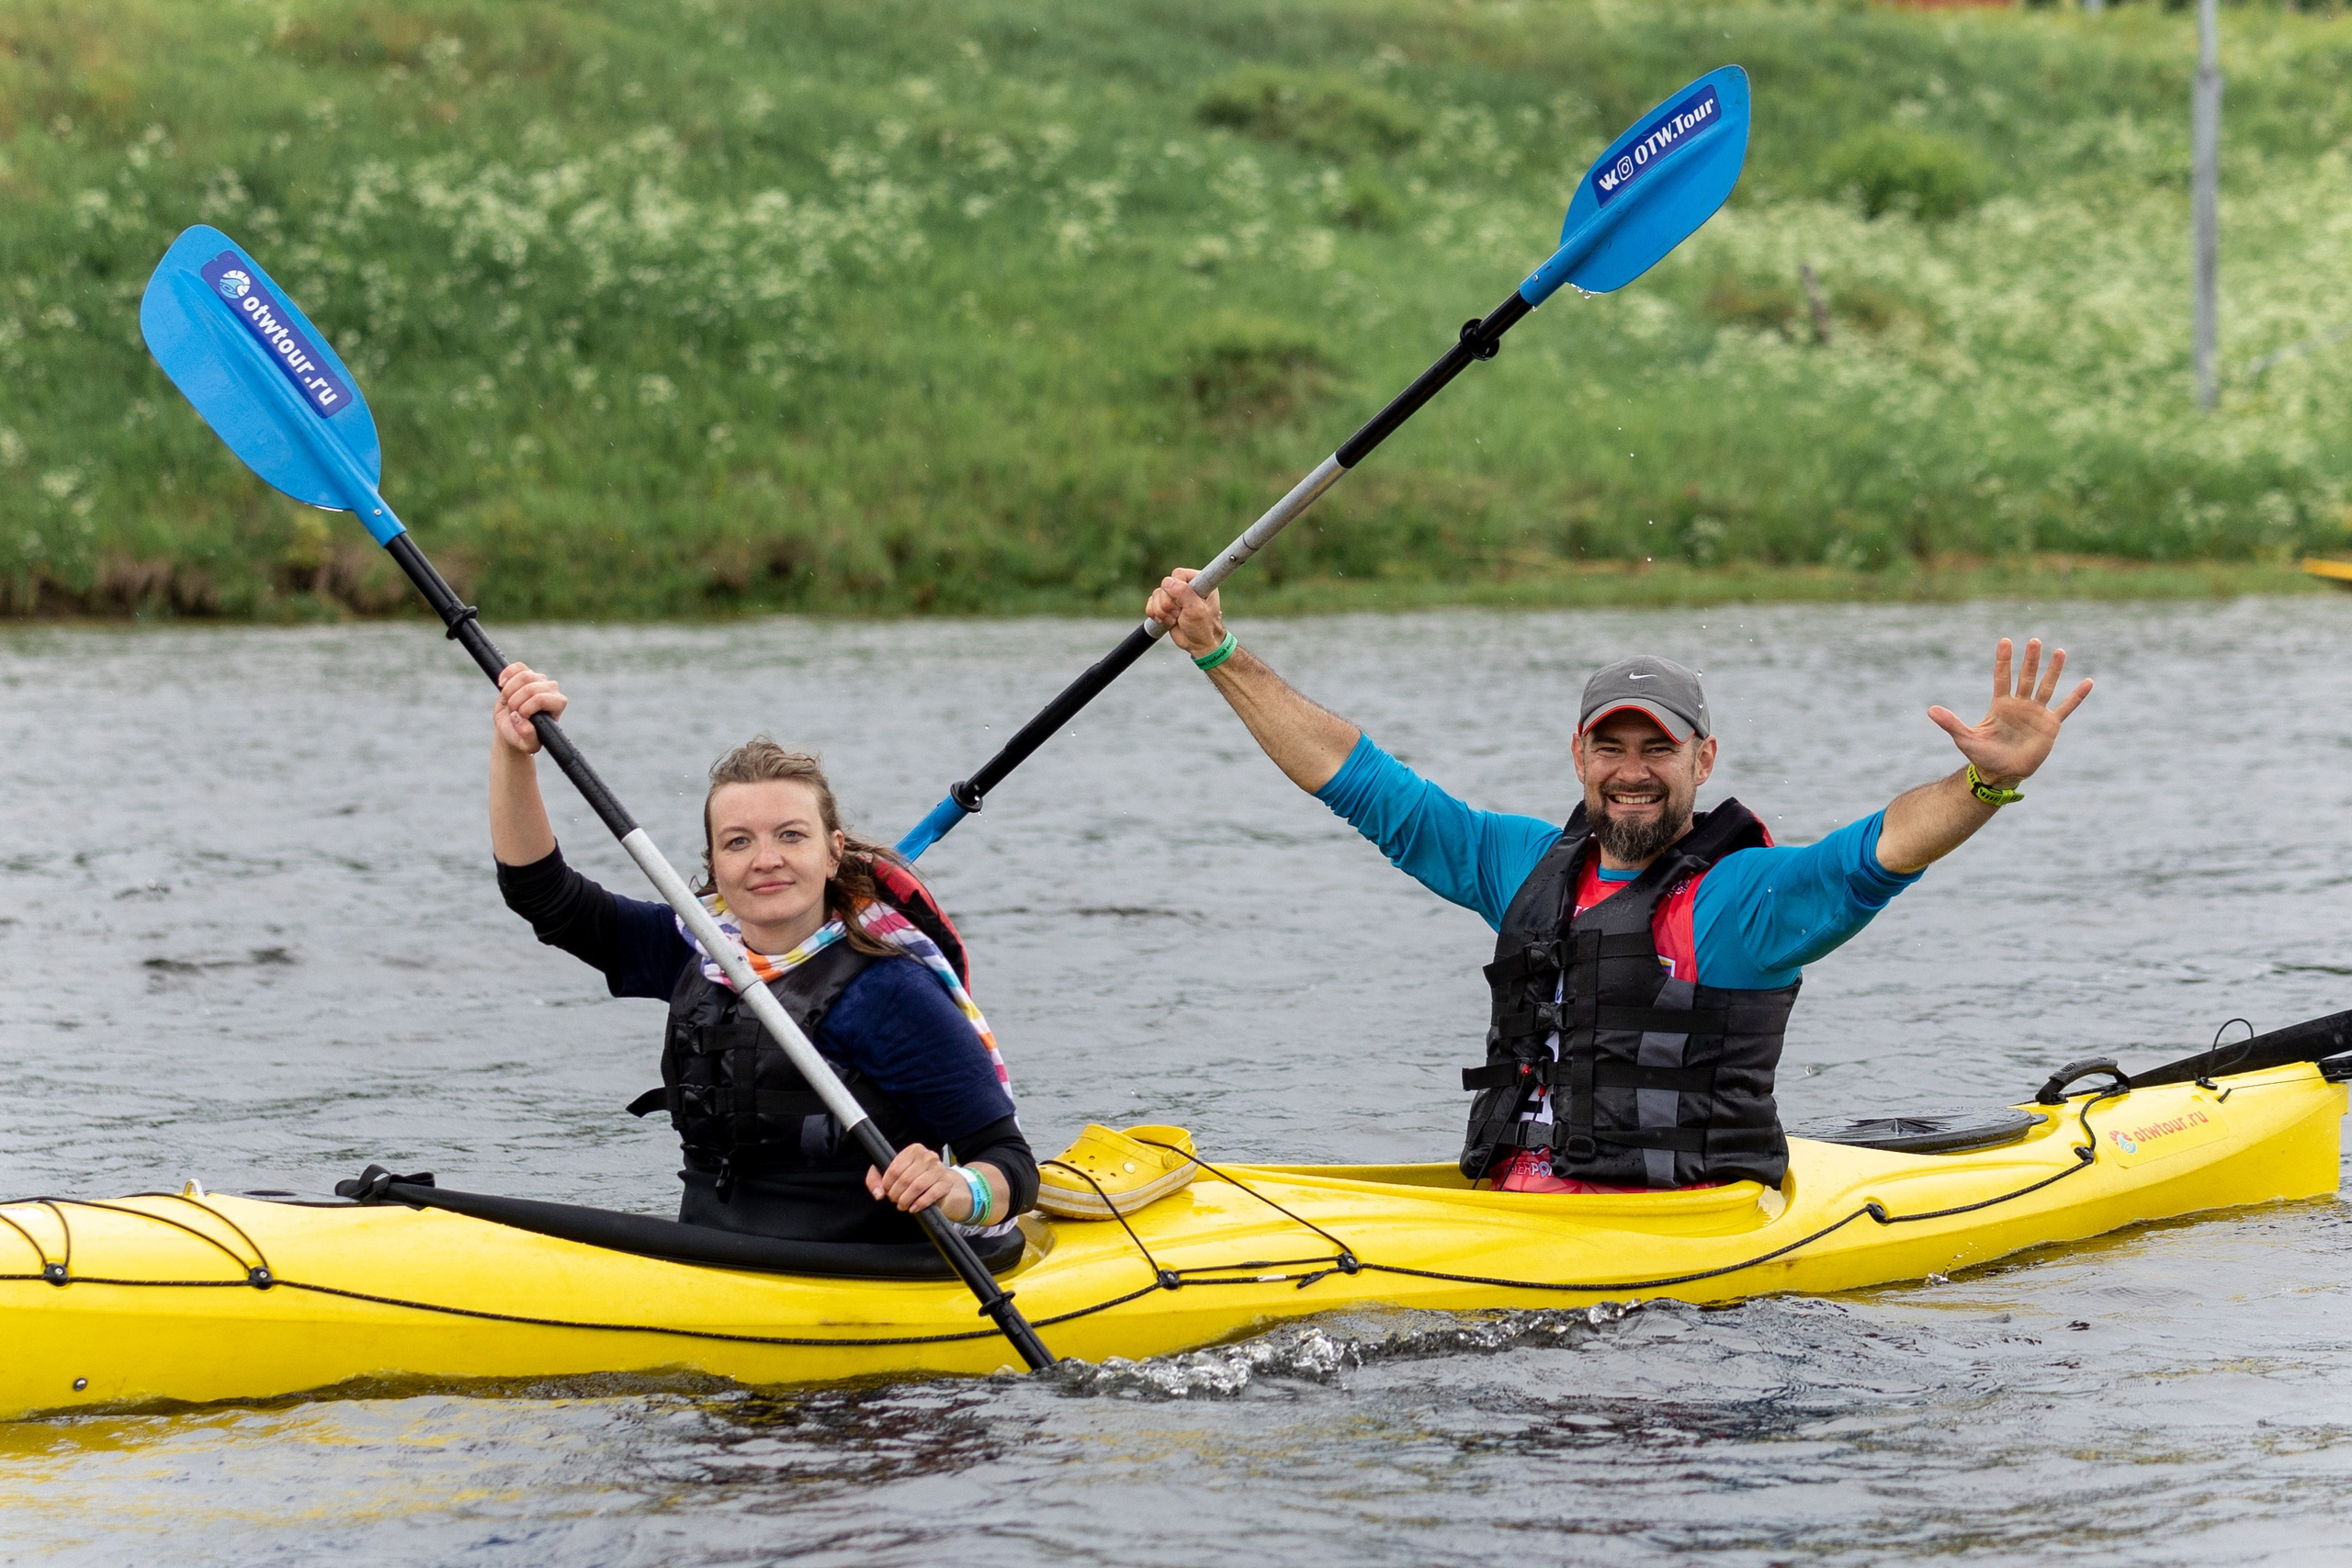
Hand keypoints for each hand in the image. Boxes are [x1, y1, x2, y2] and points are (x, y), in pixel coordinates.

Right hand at [492, 663, 565, 755]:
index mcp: (557, 704)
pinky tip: (502, 685)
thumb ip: (528, 736)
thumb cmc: (523, 736)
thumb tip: (520, 719)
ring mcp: (539, 678)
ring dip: (509, 691)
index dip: (526, 708)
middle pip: (530, 688)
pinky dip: (506, 674)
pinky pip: (516, 667)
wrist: (512, 727)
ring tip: (509, 702)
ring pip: (523, 676)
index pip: (541, 699)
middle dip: (515, 702)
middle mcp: (552, 688)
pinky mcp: (526, 672)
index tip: (521, 717)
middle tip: (513, 712)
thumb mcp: (527, 744)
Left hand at [865, 1143, 970, 1220]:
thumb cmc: (916, 1178)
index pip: (895, 1168)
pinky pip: (930, 1194)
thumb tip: (878, 1193)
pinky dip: (919, 1203)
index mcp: (914, 1150)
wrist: (942, 1184)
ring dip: (906, 1199)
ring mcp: (939, 1169)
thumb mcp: (895, 1174)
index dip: (887, 1183)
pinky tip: (913, 1207)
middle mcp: (928, 1156)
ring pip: (917, 1186)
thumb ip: (877, 1180)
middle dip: (896, 1193)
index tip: (886, 1190)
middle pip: (905, 1178)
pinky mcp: (946, 1183)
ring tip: (902, 1205)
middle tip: (894, 1200)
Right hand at [1145, 567, 1226, 658]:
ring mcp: (1175, 596)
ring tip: (1174, 620)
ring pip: (1156, 595)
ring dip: (1162, 611)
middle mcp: (1186, 586)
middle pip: (1165, 585)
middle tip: (1179, 614)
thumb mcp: (1196, 610)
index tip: (1183, 603)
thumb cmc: (1204, 627)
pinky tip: (1164, 621)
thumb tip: (1167, 582)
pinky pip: (1150, 603)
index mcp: (1198, 581)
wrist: (1199, 644)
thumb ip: (1183, 593)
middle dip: (1168, 604)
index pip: (1178, 574)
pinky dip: (1154, 613)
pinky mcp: (1165, 606)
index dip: (1176, 589)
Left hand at [1927, 638, 2092, 787]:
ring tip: (2059, 652)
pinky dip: (2076, 696)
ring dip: (2053, 670)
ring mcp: (2036, 714)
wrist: (2001, 774)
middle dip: (2030, 660)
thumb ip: (1950, 722)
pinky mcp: (2050, 725)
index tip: (2005, 641)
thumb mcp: (1965, 738)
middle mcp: (2019, 705)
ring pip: (2046, 687)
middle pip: (2026, 677)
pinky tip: (2088, 682)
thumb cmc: (1982, 756)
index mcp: (2000, 705)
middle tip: (2034, 641)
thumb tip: (1930, 710)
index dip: (2004, 660)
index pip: (2002, 677)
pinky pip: (2066, 708)